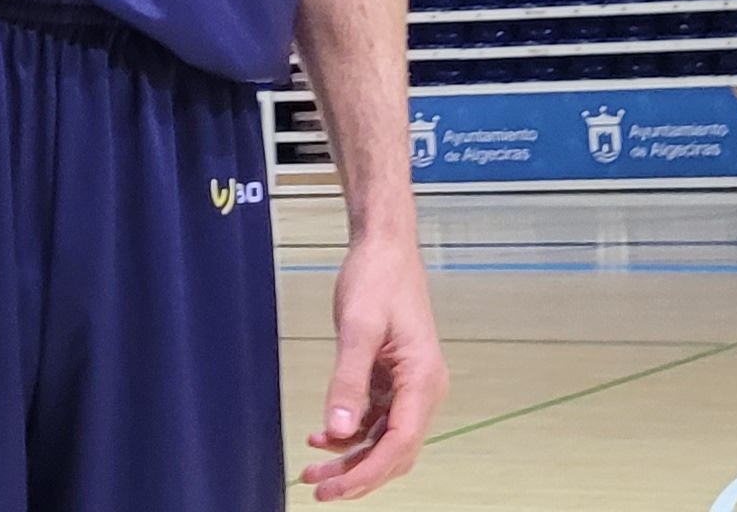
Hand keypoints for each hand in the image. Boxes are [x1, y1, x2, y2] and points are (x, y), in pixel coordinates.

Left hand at [300, 234, 444, 499]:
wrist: (384, 248)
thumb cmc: (378, 279)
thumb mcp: (357, 329)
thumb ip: (347, 382)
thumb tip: (337, 430)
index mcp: (423, 379)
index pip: (400, 444)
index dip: (368, 474)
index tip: (335, 489)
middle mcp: (423, 389)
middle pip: (394, 451)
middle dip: (357, 474)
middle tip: (317, 487)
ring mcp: (410, 386)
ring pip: (384, 440)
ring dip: (351, 458)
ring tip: (312, 467)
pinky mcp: (394, 380)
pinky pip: (376, 421)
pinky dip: (350, 434)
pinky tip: (322, 436)